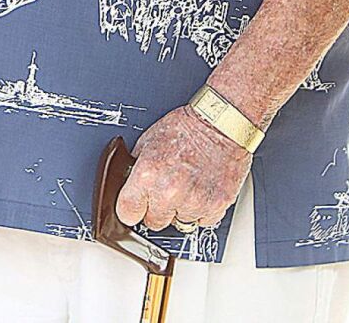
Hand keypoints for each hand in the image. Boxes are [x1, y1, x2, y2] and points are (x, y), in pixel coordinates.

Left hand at [115, 106, 250, 231]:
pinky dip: (202, 210)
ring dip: (181, 209)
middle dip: (157, 209)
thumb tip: (130, 188)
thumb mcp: (148, 141)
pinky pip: (202, 222)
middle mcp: (169, 192)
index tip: (136, 205)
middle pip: (153, 222)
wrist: (221, 124)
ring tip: (187, 185)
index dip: (131, 208)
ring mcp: (193, 202)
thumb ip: (137, 170)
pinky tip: (201, 189)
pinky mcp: (215, 206)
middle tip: (166, 189)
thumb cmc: (187, 128)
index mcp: (147, 175)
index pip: (127, 213)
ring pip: (179, 223)